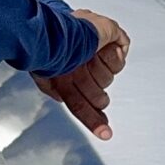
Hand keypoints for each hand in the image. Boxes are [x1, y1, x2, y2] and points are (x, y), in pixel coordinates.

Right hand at [39, 11, 127, 140]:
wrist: (60, 32)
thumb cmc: (49, 51)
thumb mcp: (45, 79)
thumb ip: (51, 90)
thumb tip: (62, 98)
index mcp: (68, 76)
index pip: (84, 104)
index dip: (94, 120)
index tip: (105, 132)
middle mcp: (84, 67)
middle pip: (99, 95)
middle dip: (94, 90)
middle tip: (84, 76)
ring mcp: (99, 52)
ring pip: (109, 77)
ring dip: (99, 70)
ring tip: (88, 58)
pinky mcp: (113, 38)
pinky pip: (120, 59)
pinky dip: (110, 56)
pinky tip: (101, 50)